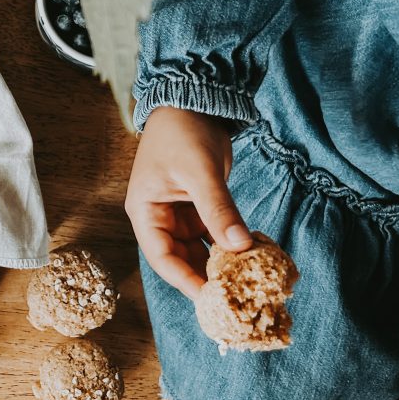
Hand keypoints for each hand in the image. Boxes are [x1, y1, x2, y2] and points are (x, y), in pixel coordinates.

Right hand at [125, 106, 252, 298]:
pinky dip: (231, 245)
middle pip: (181, 259)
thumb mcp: (199, 172)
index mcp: (146, 211)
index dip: (186, 280)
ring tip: (248, 282)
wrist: (192, 101)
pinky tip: (252, 256)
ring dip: (222, 264)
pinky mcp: (200, 208)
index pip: (162, 257)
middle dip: (207, 278)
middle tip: (237, 297)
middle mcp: (160, 218)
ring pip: (200, 251)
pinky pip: (215, 235)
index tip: (214, 298)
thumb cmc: (182, 132)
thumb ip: (218, 209)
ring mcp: (180, 214)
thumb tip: (241, 246)